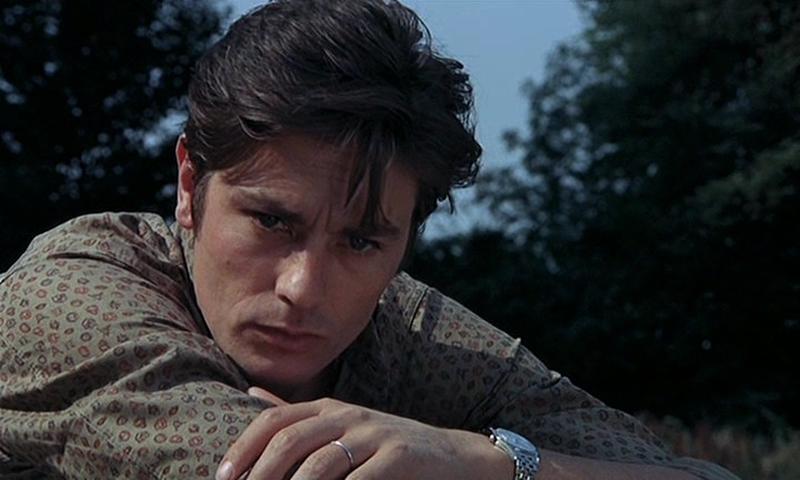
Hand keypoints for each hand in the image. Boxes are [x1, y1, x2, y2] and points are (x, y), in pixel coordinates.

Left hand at [216, 387, 511, 479]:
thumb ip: (297, 412)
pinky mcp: (398, 456)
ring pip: (320, 462)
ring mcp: (374, 434)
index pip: (275, 419)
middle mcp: (348, 415)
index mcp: (329, 408)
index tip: (221, 476)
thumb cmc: (387, 444)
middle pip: (291, 438)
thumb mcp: (341, 422)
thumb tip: (250, 393)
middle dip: (258, 472)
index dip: (244, 446)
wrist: (450, 454)